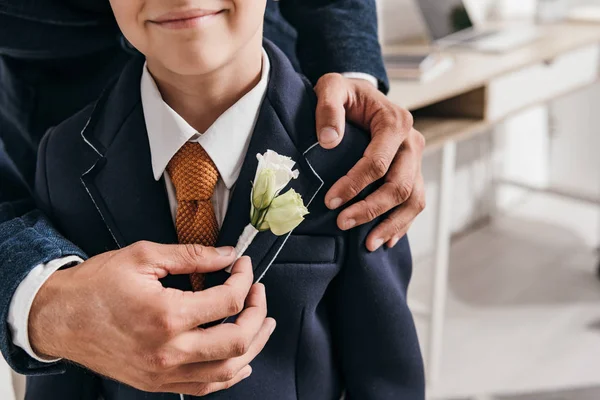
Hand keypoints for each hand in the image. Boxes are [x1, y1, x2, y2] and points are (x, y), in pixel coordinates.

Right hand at [29, 242, 275, 396]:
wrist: (57, 317)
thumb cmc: (95, 286)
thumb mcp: (143, 257)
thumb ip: (192, 255)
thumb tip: (228, 255)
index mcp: (167, 315)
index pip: (228, 302)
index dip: (244, 279)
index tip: (243, 266)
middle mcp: (169, 350)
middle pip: (237, 340)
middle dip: (257, 313)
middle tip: (257, 293)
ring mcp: (164, 372)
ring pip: (227, 370)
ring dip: (253, 346)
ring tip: (263, 325)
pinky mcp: (157, 382)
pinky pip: (204, 387)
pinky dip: (229, 375)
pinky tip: (241, 361)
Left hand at [314, 74, 425, 250]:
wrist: (362, 95)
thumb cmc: (346, 93)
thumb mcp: (332, 86)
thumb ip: (328, 106)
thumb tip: (329, 140)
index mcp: (395, 122)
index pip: (378, 162)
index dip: (354, 185)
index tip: (330, 202)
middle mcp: (413, 142)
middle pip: (399, 186)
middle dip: (371, 209)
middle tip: (342, 223)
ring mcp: (416, 160)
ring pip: (413, 200)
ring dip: (391, 225)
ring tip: (368, 244)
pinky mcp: (413, 172)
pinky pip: (415, 203)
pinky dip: (402, 224)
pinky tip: (386, 240)